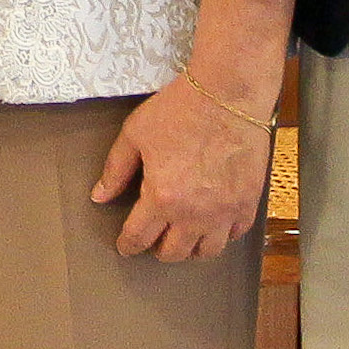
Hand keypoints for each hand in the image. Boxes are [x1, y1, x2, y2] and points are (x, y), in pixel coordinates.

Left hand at [93, 80, 274, 262]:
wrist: (227, 95)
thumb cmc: (181, 110)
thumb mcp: (135, 134)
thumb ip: (115, 170)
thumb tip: (100, 196)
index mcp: (162, 197)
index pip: (139, 237)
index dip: (128, 245)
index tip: (126, 246)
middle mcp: (194, 213)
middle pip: (173, 252)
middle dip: (158, 249)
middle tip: (153, 239)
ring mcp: (225, 211)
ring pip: (206, 252)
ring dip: (191, 248)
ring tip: (182, 237)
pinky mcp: (248, 203)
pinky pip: (235, 234)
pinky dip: (221, 235)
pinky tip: (212, 224)